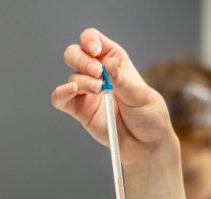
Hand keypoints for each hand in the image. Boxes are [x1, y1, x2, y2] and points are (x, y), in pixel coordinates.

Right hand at [51, 28, 176, 163]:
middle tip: (97, 73)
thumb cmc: (149, 117)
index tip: (95, 51)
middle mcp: (97, 73)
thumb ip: (123, 81)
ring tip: (98, 90)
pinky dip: (61, 93)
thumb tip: (107, 64)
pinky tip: (71, 92)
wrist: (146, 146)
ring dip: (81, 80)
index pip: (93, 40)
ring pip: (71, 76)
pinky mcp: (79, 110)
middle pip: (75, 54)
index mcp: (114, 61)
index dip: (89, 40)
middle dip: (82, 60)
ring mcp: (87, 92)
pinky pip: (61, 98)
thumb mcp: (142, 96)